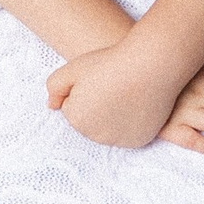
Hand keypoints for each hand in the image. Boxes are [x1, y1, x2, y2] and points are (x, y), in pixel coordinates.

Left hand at [44, 37, 179, 149]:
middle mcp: (95, 135)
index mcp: (76, 119)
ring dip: (112, 116)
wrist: (151, 65)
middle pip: (89, 122)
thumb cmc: (110, 63)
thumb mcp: (73, 68)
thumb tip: (52, 106)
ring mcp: (118, 140)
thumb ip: (54, 87)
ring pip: (108, 129)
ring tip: (125, 94)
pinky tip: (136, 105)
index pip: (72, 108)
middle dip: (95, 107)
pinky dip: (130, 123)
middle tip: (113, 85)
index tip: (98, 79)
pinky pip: (128, 133)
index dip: (83, 91)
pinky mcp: (138, 140)